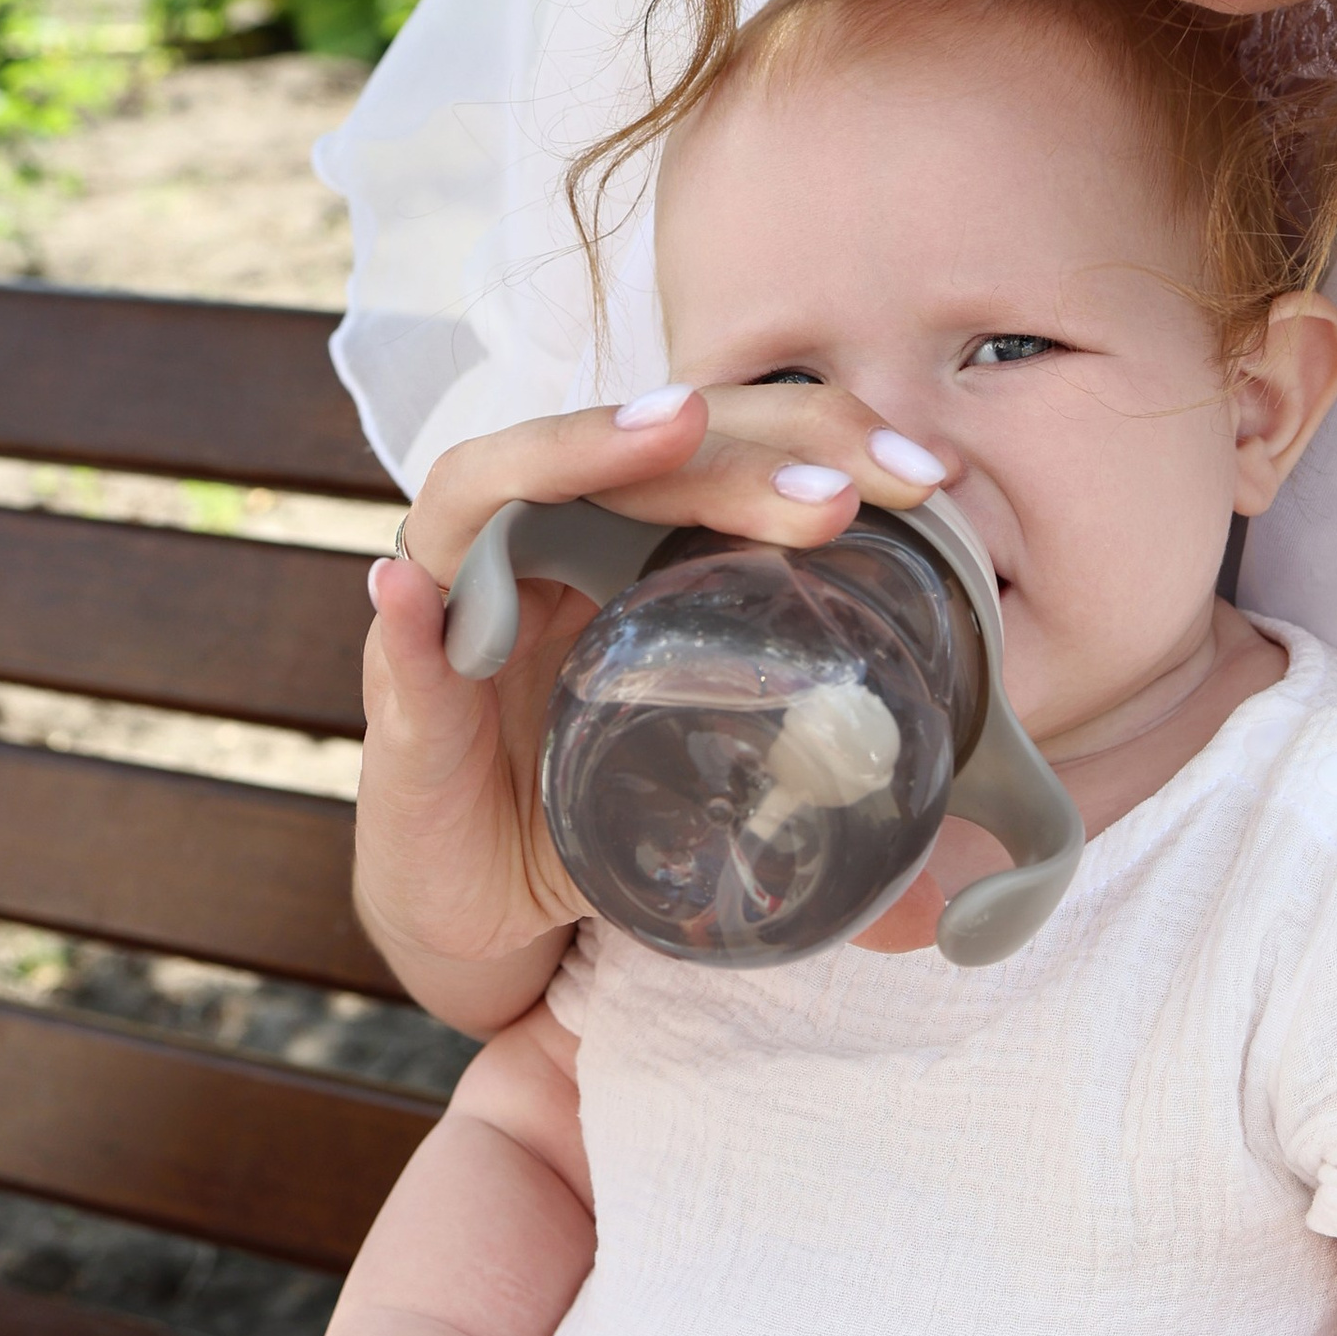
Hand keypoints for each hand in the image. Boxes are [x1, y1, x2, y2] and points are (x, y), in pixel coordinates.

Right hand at [357, 387, 954, 985]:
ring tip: (669, 427)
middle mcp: (550, 546)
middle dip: (746, 446)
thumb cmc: (596, 815)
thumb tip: (938, 907)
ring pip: (501, 486)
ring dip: (583, 449)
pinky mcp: (404, 695)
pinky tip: (413, 592)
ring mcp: (466, 607)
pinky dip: (403, 609)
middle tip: (841, 492)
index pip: (732, 449)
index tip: (926, 472)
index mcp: (640, 547)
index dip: (826, 437)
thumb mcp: (722, 810)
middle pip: (639, 449)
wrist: (479, 908)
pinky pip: (398, 637)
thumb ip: (818, 831)